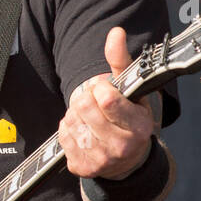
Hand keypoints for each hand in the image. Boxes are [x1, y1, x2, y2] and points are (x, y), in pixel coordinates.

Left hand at [58, 27, 156, 180]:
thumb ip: (122, 61)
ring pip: (71, 120)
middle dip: (87, 98)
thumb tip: (115, 33)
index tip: (106, 90)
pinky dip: (69, 128)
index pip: (107, 99)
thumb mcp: (134, 91)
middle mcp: (120, 147)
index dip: (100, 88)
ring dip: (77, 113)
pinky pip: (62, 135)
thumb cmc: (130, 120)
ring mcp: (100, 160)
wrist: (126, 160)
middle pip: (83, 106)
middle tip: (97, 102)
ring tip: (92, 117)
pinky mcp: (81, 167)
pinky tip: (84, 130)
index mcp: (138, 127)